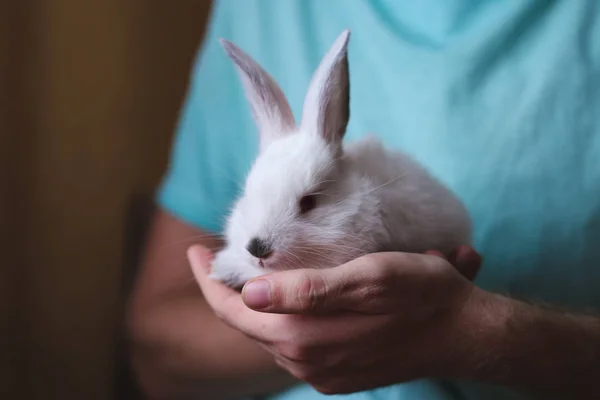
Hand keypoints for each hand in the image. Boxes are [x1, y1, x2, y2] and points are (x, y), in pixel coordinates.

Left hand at [188, 245, 483, 393]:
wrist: (463, 333)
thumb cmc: (420, 295)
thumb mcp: (366, 277)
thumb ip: (305, 289)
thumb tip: (249, 292)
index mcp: (305, 337)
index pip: (233, 311)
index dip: (208, 281)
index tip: (195, 250)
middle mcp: (306, 363)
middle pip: (247, 325)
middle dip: (229, 290)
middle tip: (222, 256)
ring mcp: (321, 373)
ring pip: (270, 334)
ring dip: (258, 305)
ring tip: (255, 271)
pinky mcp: (336, 374)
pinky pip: (293, 345)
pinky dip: (282, 319)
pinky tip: (290, 297)